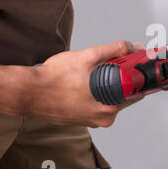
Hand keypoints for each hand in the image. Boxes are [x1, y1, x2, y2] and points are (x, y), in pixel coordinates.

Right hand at [28, 40, 144, 127]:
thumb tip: (133, 47)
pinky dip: (96, 93)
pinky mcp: (84, 121)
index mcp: (111, 104)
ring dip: (107, 85)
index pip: (138, 90)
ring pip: (111, 98)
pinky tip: (83, 84)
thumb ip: (115, 50)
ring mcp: (94, 121)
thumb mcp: (88, 56)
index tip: (137, 65)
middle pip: (125, 94)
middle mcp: (105, 117)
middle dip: (121, 78)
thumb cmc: (54, 77)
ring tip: (90, 74)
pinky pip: (98, 104)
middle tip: (108, 65)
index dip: (139, 75)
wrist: (29, 93)